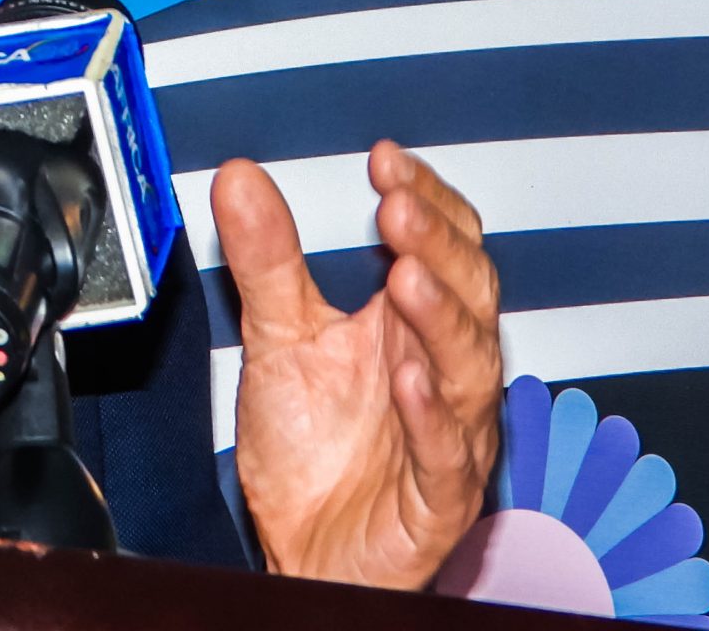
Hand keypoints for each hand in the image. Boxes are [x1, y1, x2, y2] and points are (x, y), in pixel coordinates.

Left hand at [217, 141, 502, 589]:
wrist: (305, 547)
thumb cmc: (312, 448)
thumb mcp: (277, 336)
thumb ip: (266, 257)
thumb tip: (240, 176)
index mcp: (412, 326)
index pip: (443, 247)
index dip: (424, 200)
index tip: (385, 160)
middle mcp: (441, 372)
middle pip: (467, 295)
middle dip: (436, 245)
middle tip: (398, 204)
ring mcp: (448, 435)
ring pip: (469, 368)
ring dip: (441, 318)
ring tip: (407, 276)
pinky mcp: (438, 499)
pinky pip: (447, 454)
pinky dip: (431, 414)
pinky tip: (409, 377)